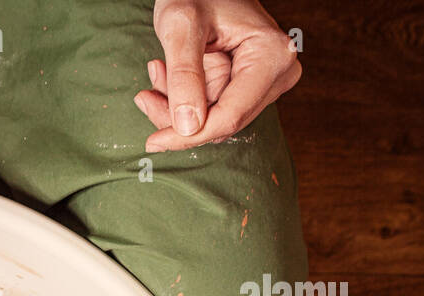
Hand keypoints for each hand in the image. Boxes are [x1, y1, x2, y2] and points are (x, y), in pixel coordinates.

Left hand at [134, 0, 299, 152]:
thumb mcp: (181, 26)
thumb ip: (183, 75)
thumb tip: (188, 128)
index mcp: (271, 56)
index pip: (230, 116)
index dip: (188, 136)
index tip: (153, 141)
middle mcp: (278, 73)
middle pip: (222, 122)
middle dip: (177, 117)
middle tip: (145, 95)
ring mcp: (265, 82)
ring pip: (213, 120)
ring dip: (175, 106)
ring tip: (156, 71)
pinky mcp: (249, 86)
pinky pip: (211, 109)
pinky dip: (182, 99)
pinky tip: (166, 73)